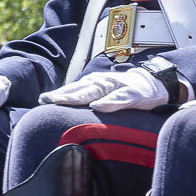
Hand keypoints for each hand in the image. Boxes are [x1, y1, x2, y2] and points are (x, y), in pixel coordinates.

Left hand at [41, 66, 168, 111]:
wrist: (153, 85)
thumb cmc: (124, 92)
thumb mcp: (104, 95)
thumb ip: (88, 101)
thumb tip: (65, 113)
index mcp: (95, 84)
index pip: (73, 90)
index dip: (58, 95)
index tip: (42, 100)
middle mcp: (103, 83)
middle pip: (80, 90)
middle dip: (63, 95)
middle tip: (47, 100)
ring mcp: (117, 88)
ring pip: (96, 92)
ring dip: (79, 96)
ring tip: (64, 101)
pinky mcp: (133, 95)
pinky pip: (120, 99)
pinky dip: (109, 102)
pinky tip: (98, 106)